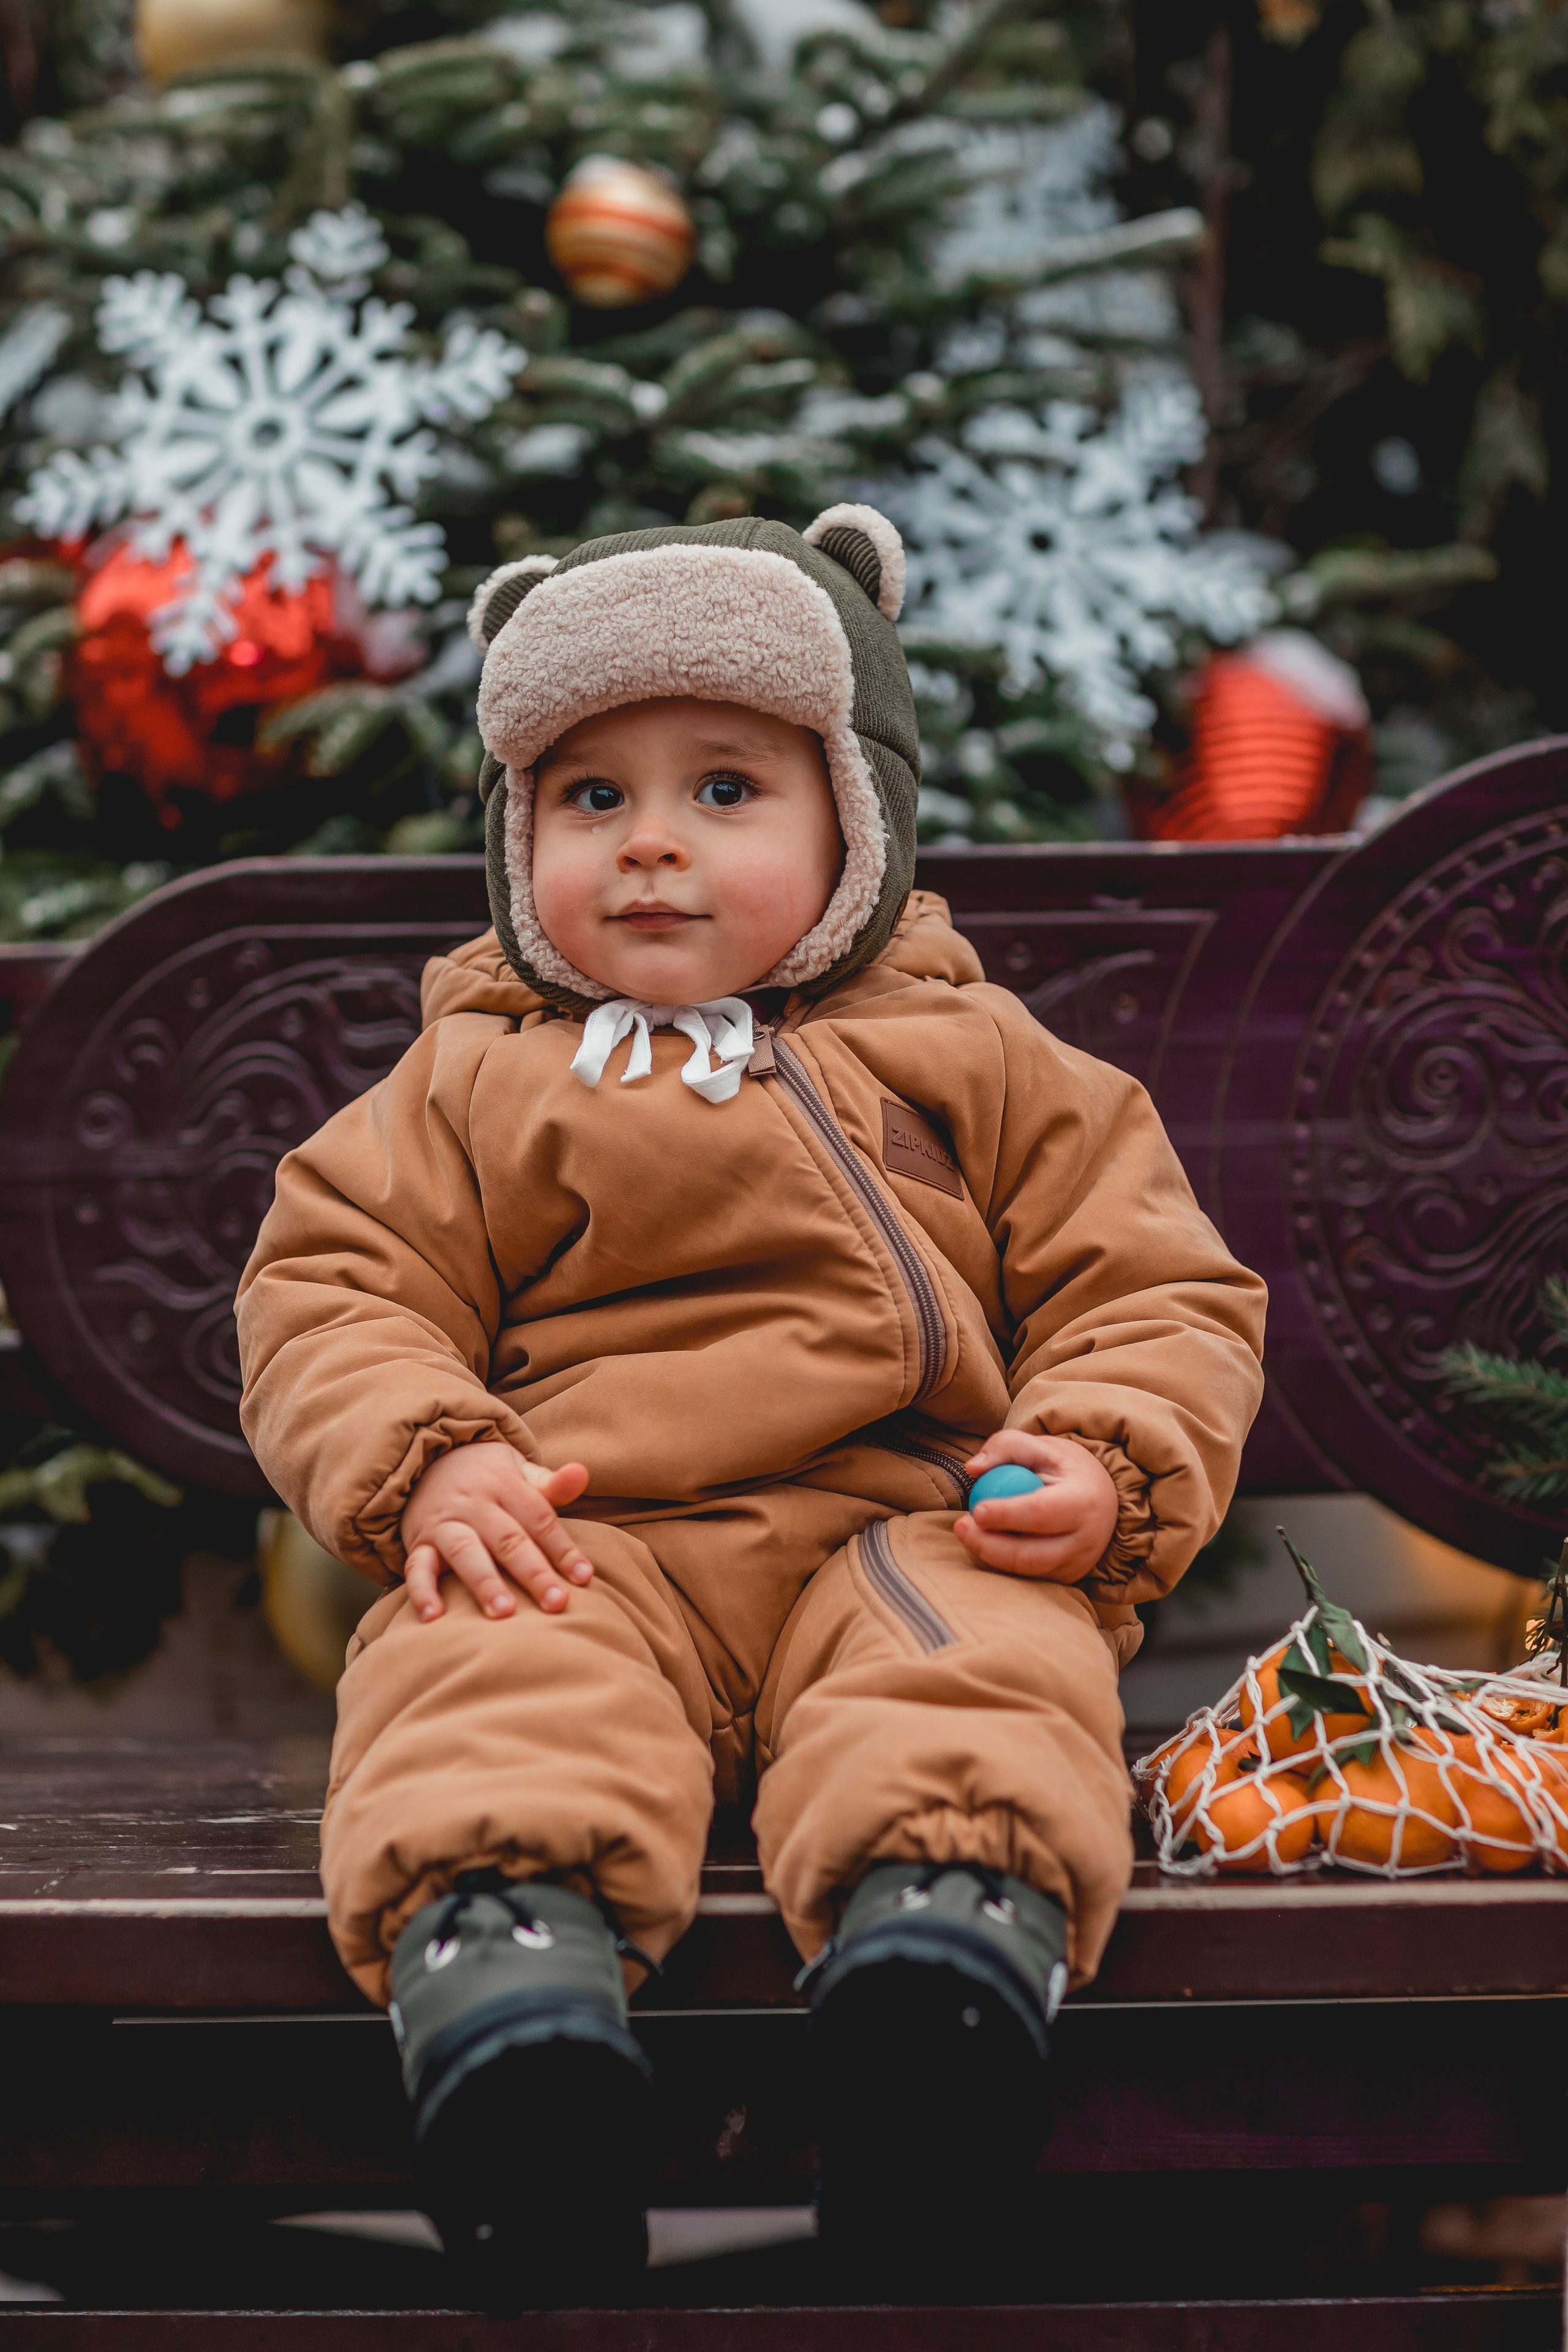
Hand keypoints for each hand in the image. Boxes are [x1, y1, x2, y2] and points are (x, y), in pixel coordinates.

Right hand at [401, 1443, 591, 1621]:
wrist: (426, 1462)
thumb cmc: (487, 1477)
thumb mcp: (519, 1470)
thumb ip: (551, 1483)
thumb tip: (582, 1473)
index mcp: (505, 1484)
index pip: (539, 1518)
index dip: (563, 1548)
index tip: (584, 1577)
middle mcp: (474, 1504)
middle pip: (508, 1539)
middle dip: (533, 1572)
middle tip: (556, 1602)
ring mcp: (445, 1524)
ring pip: (466, 1553)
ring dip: (485, 1582)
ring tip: (505, 1612)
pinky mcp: (419, 1542)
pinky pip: (417, 1567)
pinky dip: (423, 1591)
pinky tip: (434, 1617)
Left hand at [954, 1431, 1118, 1584]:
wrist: (1100, 1498)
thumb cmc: (1064, 1470)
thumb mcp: (1041, 1447)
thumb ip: (1006, 1447)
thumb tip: (973, 1469)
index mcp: (1083, 1502)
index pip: (1042, 1514)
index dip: (1007, 1515)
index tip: (976, 1510)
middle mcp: (1085, 1541)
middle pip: (1031, 1555)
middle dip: (990, 1545)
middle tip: (960, 1527)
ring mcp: (1076, 1565)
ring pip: (1025, 1572)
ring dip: (989, 1556)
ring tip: (966, 1532)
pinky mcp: (1064, 1579)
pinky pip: (1025, 1578)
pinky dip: (998, 1563)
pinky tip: (983, 1543)